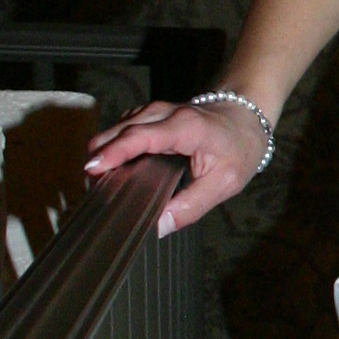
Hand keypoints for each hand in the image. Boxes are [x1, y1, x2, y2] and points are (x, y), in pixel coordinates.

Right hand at [84, 98, 270, 235]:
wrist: (247, 116)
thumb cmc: (239, 148)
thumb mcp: (225, 183)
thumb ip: (191, 205)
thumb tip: (159, 225)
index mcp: (185, 128)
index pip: (142, 136)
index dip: (115, 152)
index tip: (93, 169)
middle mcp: (166, 114)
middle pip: (123, 130)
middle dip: (101, 154)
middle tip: (90, 186)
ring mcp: (157, 112)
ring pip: (120, 126)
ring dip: (104, 149)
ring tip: (96, 180)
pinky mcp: (151, 116)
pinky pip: (125, 128)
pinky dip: (113, 144)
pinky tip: (110, 166)